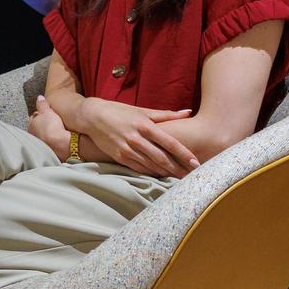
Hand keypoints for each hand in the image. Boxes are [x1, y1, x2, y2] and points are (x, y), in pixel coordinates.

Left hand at [28, 94, 71, 159]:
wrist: (60, 144)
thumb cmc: (51, 127)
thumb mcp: (47, 112)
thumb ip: (42, 105)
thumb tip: (39, 97)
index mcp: (31, 125)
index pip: (33, 117)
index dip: (39, 114)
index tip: (45, 112)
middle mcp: (33, 136)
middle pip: (37, 127)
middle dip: (41, 125)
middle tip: (49, 122)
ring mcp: (40, 144)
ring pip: (42, 136)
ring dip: (46, 134)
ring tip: (54, 131)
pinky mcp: (48, 151)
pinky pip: (49, 144)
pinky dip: (51, 141)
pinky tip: (57, 140)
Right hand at [79, 97, 199, 177]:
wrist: (93, 117)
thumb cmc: (120, 112)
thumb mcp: (142, 110)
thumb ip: (166, 115)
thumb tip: (187, 112)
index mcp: (145, 125)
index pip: (169, 142)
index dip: (183, 153)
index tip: (195, 162)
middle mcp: (137, 139)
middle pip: (162, 158)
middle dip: (178, 168)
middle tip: (192, 175)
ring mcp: (127, 150)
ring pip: (151, 166)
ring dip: (167, 173)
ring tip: (180, 178)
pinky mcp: (120, 157)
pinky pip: (139, 168)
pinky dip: (152, 173)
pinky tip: (162, 176)